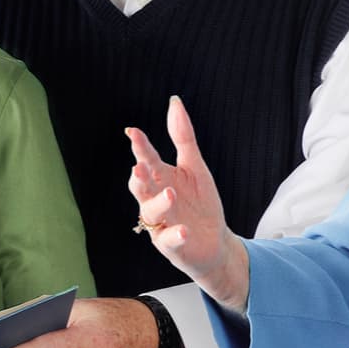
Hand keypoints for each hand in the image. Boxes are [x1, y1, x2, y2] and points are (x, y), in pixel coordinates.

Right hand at [128, 97, 247, 307]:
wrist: (215, 241)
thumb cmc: (201, 203)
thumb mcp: (195, 167)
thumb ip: (183, 137)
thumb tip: (174, 102)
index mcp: (161, 178)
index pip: (147, 159)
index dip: (140, 147)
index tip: (133, 132)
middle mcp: (156, 199)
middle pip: (140, 187)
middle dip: (139, 178)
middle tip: (140, 167)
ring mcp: (161, 222)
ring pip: (151, 212)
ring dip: (159, 203)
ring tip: (171, 193)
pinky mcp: (171, 244)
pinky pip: (170, 240)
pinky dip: (175, 235)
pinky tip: (184, 230)